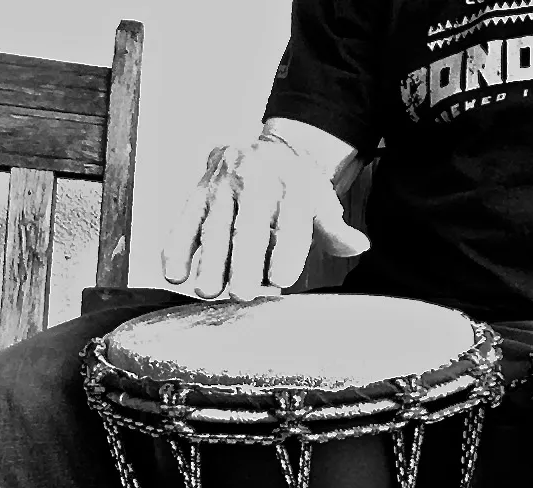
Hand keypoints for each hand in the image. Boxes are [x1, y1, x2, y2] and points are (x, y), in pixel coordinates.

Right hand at [161, 138, 369, 301]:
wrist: (269, 148)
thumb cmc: (298, 187)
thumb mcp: (322, 202)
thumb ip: (335, 229)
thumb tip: (358, 245)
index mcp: (293, 185)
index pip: (291, 222)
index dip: (285, 250)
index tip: (280, 279)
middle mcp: (256, 180)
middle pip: (249, 226)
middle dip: (243, 261)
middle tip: (240, 293)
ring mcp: (224, 184)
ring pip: (214, 225)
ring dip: (208, 260)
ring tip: (207, 290)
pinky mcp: (198, 191)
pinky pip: (185, 219)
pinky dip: (177, 247)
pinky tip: (174, 275)